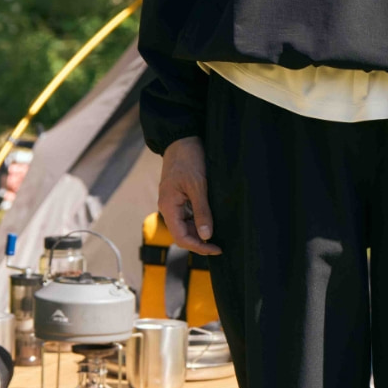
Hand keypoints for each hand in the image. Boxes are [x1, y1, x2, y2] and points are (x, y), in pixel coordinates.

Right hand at [157, 135, 221, 255]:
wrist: (182, 138)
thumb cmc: (189, 159)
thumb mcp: (198, 185)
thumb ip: (202, 211)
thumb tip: (206, 236)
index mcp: (168, 206)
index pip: (181, 237)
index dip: (198, 247)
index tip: (216, 249)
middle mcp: (168, 207)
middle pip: (182, 234)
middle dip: (199, 242)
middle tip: (219, 245)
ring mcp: (173, 202)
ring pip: (185, 225)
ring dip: (199, 232)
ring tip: (218, 234)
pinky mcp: (178, 196)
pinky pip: (187, 215)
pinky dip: (198, 220)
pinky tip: (210, 221)